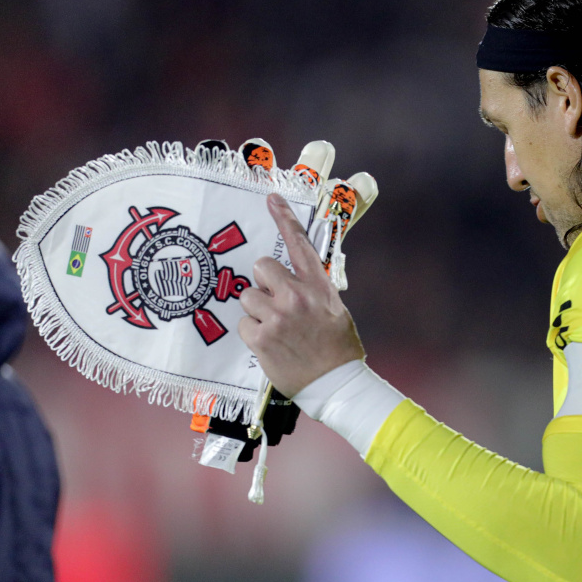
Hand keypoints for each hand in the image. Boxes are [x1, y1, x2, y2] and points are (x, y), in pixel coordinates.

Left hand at [237, 193, 364, 396]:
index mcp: (318, 286)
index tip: (271, 198)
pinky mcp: (262, 338)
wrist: (336, 384)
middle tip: (276, 302)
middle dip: (264, 283)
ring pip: (248, 296)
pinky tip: (271, 343)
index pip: (299, 244)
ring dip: (257, 310)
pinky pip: (244, 323)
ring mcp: (278, 317)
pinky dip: (254, 333)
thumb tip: (294, 276)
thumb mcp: (334, 309)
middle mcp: (297, 296)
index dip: (284, 218)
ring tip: (275, 327)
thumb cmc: (337, 347)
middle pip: (261, 267)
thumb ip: (312, 288)